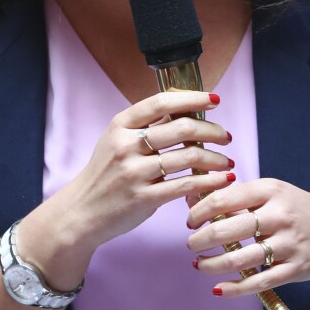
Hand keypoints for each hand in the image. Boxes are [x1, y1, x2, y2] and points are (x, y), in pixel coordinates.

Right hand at [63, 90, 234, 253]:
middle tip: (226, 136)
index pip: (161, 102)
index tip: (214, 99)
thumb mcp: (118, 141)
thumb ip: (148, 126)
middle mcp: (126, 145)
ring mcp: (134, 172)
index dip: (192, 98)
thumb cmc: (106, 173)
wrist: (82, 211)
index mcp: (121, 125)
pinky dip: (210, 182)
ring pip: (187, 157)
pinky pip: (185, 186)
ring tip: (227, 161)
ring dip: (215, 158)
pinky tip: (223, 180)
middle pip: (181, 128)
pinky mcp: (143, 198)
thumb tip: (187, 107)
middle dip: (211, 131)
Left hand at [186, 178, 309, 296]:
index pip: (223, 199)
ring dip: (211, 263)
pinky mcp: (294, 269)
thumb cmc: (299, 209)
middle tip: (191, 243)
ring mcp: (288, 244)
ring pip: (238, 258)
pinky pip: (257, 282)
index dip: (199, 211)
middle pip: (226, 229)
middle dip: (200, 239)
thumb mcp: (273, 192)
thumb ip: (239, 197)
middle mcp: (279, 215)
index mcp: (270, 190)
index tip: (190, 220)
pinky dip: (233, 288)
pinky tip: (218, 288)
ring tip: (199, 263)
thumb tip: (194, 201)